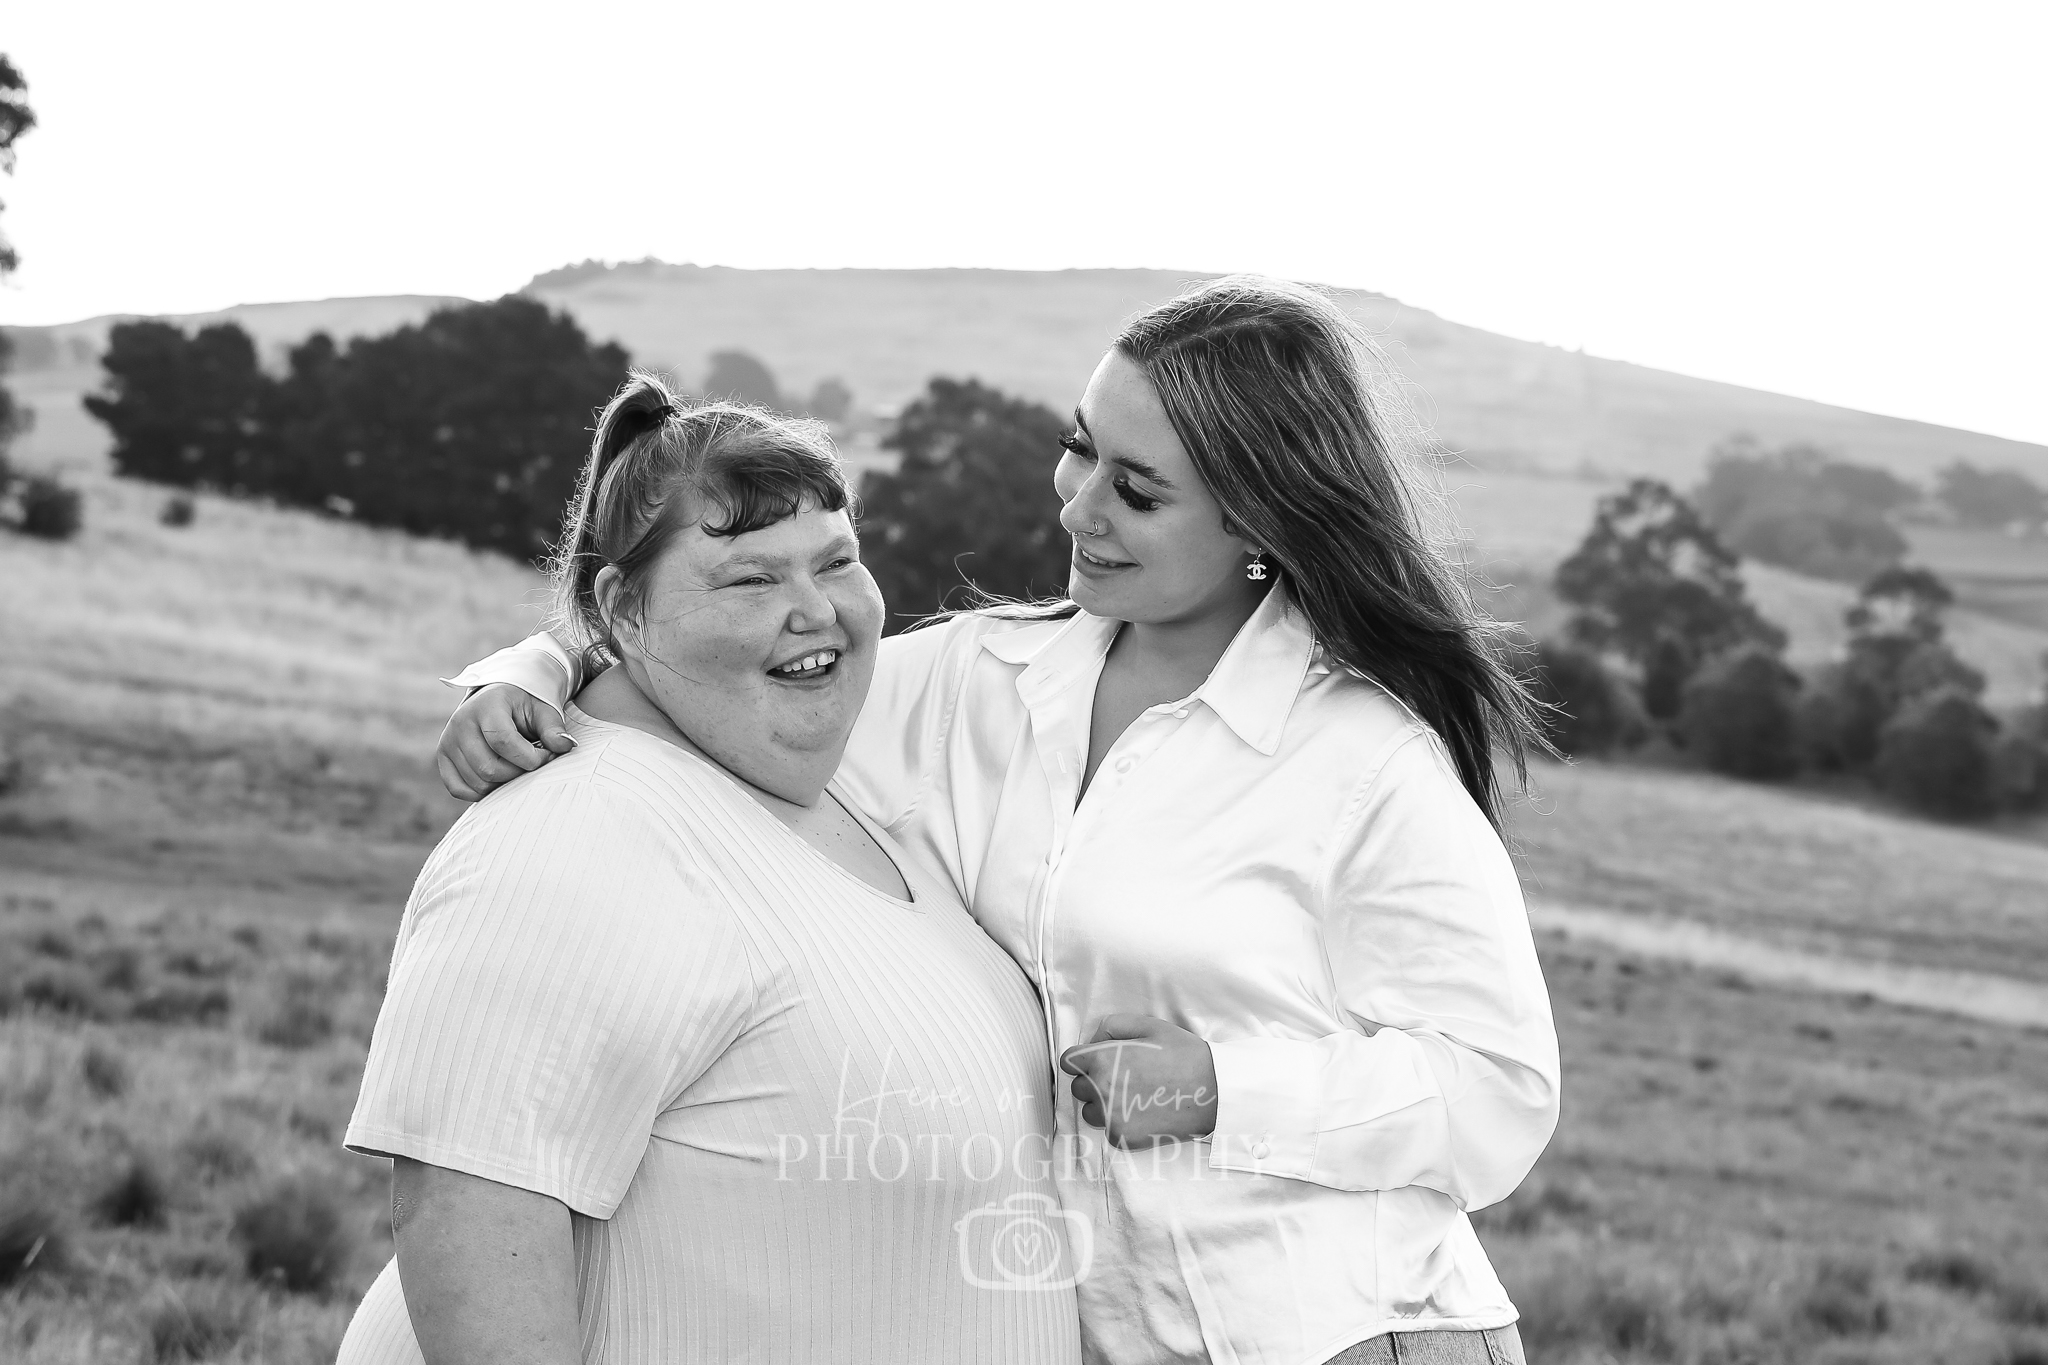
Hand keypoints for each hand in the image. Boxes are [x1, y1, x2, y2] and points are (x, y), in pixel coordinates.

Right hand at [435, 684, 575, 801]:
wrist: (499, 698)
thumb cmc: (525, 705)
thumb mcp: (543, 710)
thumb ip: (554, 729)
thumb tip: (566, 746)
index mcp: (486, 706)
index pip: (503, 742)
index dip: (530, 757)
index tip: (547, 755)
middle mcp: (460, 723)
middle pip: (489, 768)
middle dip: (519, 773)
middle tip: (533, 763)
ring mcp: (448, 741)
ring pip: (477, 782)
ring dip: (504, 783)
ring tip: (517, 766)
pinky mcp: (443, 758)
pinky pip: (459, 789)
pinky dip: (481, 792)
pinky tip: (500, 779)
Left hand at [1059, 1014, 1218, 1147]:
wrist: (1213, 1090)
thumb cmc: (1182, 1054)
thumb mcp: (1148, 1025)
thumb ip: (1111, 1026)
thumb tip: (1092, 1041)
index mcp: (1101, 1060)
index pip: (1068, 1061)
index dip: (1082, 1058)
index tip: (1099, 1060)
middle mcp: (1100, 1090)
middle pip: (1078, 1088)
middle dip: (1094, 1081)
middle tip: (1125, 1077)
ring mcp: (1110, 1118)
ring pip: (1090, 1112)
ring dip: (1103, 1105)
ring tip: (1134, 1096)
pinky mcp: (1122, 1138)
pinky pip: (1108, 1130)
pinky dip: (1120, 1123)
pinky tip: (1144, 1112)